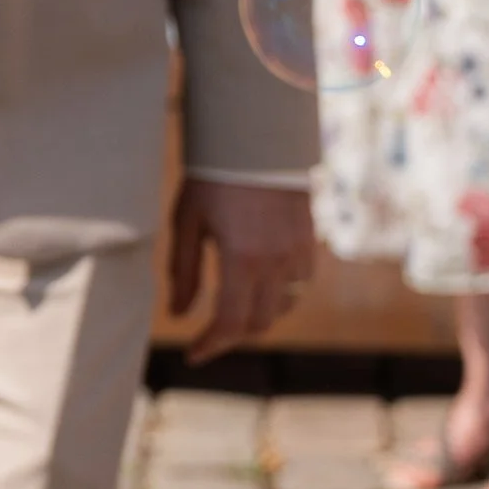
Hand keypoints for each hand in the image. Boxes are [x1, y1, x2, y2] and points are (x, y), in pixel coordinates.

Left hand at [171, 177, 314, 360]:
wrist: (256, 135)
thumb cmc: (213, 175)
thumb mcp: (187, 221)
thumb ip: (184, 272)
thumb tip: (179, 315)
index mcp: (241, 258)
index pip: (230, 323)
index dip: (211, 345)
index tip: (194, 353)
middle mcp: (275, 261)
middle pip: (258, 323)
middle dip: (231, 335)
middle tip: (208, 335)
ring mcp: (297, 252)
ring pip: (282, 307)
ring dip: (257, 315)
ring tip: (231, 308)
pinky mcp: (309, 240)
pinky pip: (299, 284)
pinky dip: (280, 295)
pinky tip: (258, 284)